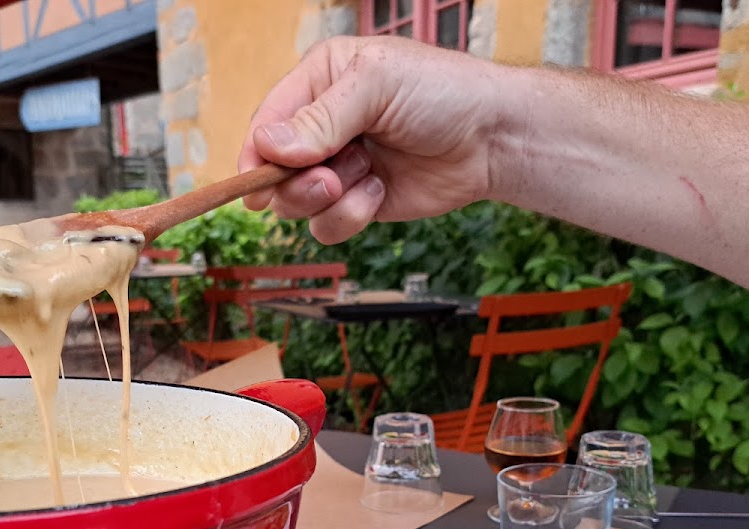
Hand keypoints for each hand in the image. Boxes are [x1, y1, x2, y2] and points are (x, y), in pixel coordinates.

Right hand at [238, 36, 510, 243]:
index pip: (265, 123)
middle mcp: (322, 126)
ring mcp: (338, 167)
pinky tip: (379, 192)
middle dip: (297, 182)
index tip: (259, 178)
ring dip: (328, 199)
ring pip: (296, 205)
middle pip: (272, 172)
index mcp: (319, 82)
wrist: (492, 138)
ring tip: (366, 177)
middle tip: (331, 179)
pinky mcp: (357, 203)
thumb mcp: (377, 86)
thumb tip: (270, 146)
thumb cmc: (442, 93)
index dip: (256, 154)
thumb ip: (321, 117)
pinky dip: (350, 216)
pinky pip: (327, 226)